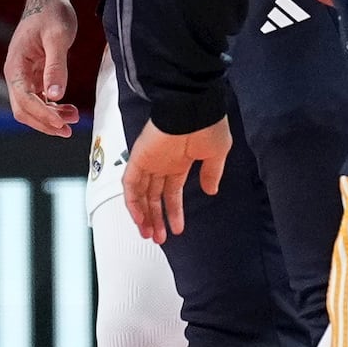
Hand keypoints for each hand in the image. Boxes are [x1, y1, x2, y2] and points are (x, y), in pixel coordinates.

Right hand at [6, 0, 81, 138]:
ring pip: (31, 106)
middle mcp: (15, 73)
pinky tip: (68, 109)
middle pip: (23, 109)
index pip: (24, 99)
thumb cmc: (51, 12)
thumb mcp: (58, 37)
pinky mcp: (33, 74)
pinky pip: (38, 98)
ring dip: (50, 116)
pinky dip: (52, 107)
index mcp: (15, 65)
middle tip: (68, 130)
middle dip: (45, 122)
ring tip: (74, 118)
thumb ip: (56, 66)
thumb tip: (55, 95)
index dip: (42, 115)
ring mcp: (23, 75)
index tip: (61, 124)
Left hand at [122, 117, 231, 241]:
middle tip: (159, 239)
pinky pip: (130, 184)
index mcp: (180, 161)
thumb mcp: (217, 152)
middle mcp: (162, 163)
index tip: (178, 230)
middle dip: (156, 219)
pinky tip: (140, 219)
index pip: (172, 192)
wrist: (192, 107)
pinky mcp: (138, 158)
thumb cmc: (207, 125)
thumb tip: (210, 191)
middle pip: (154, 197)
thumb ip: (211, 172)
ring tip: (150, 235)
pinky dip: (132, 202)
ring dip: (144, 216)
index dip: (174, 211)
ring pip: (140, 194)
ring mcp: (149, 161)